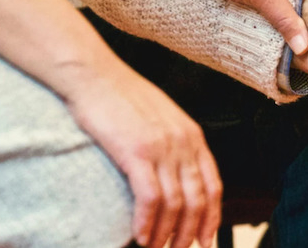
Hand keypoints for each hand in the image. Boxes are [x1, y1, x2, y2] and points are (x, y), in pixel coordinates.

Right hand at [55, 60, 221, 247]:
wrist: (94, 75)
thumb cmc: (120, 96)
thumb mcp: (161, 118)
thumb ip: (174, 143)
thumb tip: (175, 173)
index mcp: (192, 135)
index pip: (214, 185)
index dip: (212, 217)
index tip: (205, 238)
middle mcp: (183, 142)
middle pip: (198, 199)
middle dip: (190, 232)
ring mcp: (162, 147)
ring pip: (176, 203)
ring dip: (167, 234)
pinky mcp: (137, 152)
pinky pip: (150, 198)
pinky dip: (148, 223)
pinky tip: (141, 236)